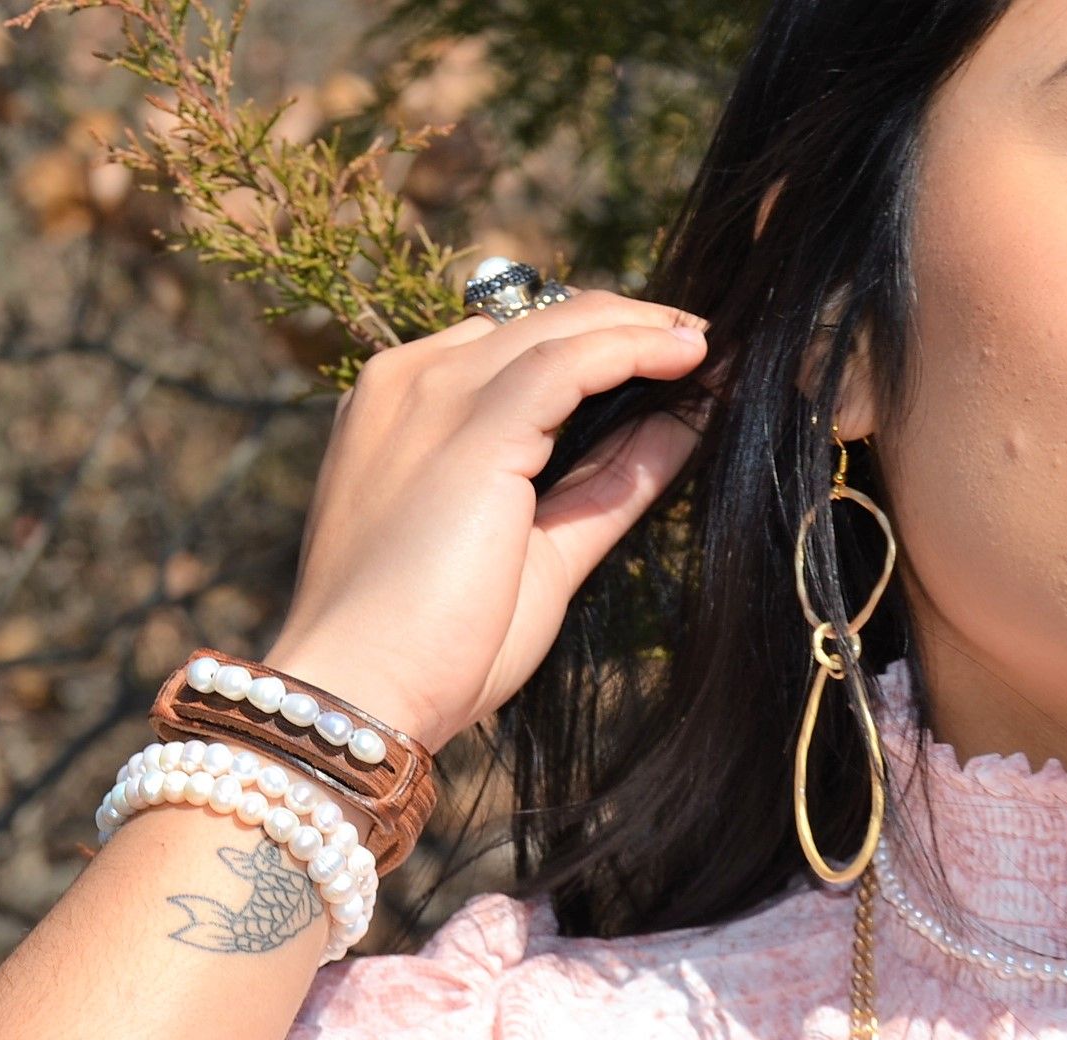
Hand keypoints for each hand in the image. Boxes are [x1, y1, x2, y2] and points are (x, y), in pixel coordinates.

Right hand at [264, 288, 709, 752]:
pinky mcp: (476, 425)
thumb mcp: (538, 554)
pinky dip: (638, 348)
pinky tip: (691, 358)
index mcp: (402, 412)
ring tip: (705, 345)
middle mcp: (410, 384)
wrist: (361, 689)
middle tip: (696, 343)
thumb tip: (677, 434)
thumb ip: (601, 489)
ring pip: (559, 326)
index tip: (655, 363)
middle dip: (624, 323)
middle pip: (537, 322)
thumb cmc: (431, 645)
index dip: (585, 346)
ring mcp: (436, 396)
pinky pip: (573, 358)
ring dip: (642, 327)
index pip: (505, 349)